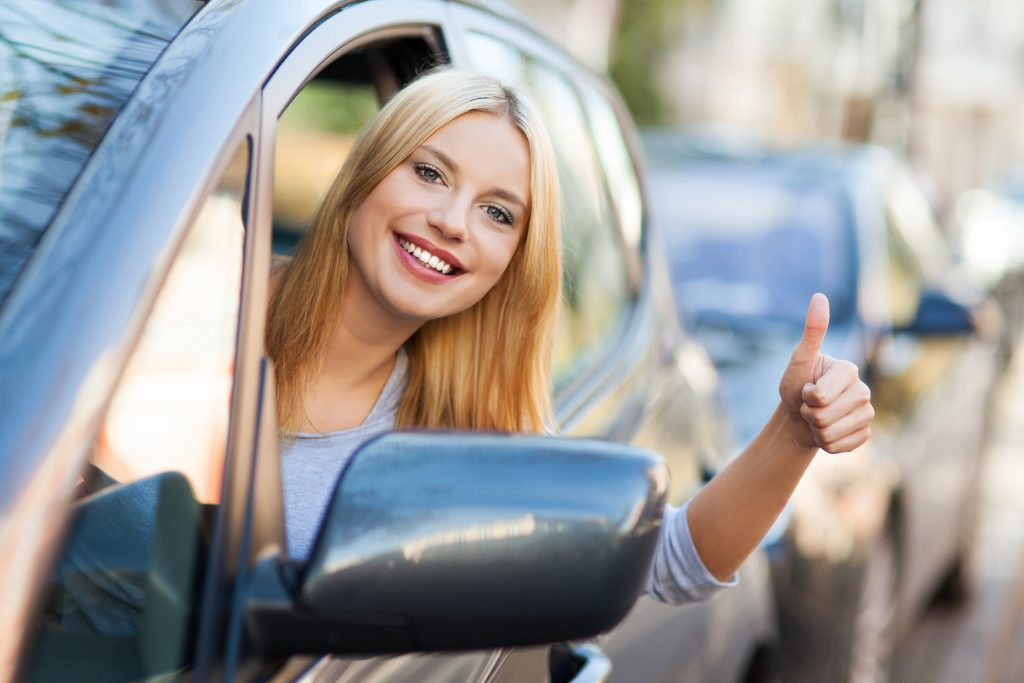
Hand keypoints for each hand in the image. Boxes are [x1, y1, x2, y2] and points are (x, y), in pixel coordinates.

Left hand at [778, 293, 872, 452]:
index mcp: (849, 370)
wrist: (799, 416)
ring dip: (816, 430)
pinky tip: (825, 432)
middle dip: (809, 414)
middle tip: (809, 405)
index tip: (807, 389)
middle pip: (824, 416)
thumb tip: (820, 296)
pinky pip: (840, 447)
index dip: (807, 396)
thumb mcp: (799, 360)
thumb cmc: (797, 386)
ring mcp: (867, 414)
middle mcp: (864, 391)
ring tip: (816, 418)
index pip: (821, 395)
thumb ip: (812, 332)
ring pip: (831, 433)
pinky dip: (825, 444)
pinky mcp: (865, 435)